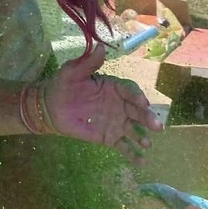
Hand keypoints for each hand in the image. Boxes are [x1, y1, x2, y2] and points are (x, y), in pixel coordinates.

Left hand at [44, 45, 162, 163]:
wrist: (50, 107)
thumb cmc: (62, 85)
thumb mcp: (72, 71)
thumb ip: (87, 63)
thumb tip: (100, 46)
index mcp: (113, 87)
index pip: (129, 90)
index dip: (136, 96)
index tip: (141, 102)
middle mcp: (120, 104)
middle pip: (137, 110)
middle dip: (147, 117)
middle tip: (156, 126)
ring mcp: (116, 122)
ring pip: (134, 129)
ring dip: (143, 136)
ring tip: (147, 143)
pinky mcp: (110, 137)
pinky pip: (124, 146)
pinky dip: (133, 154)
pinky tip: (141, 162)